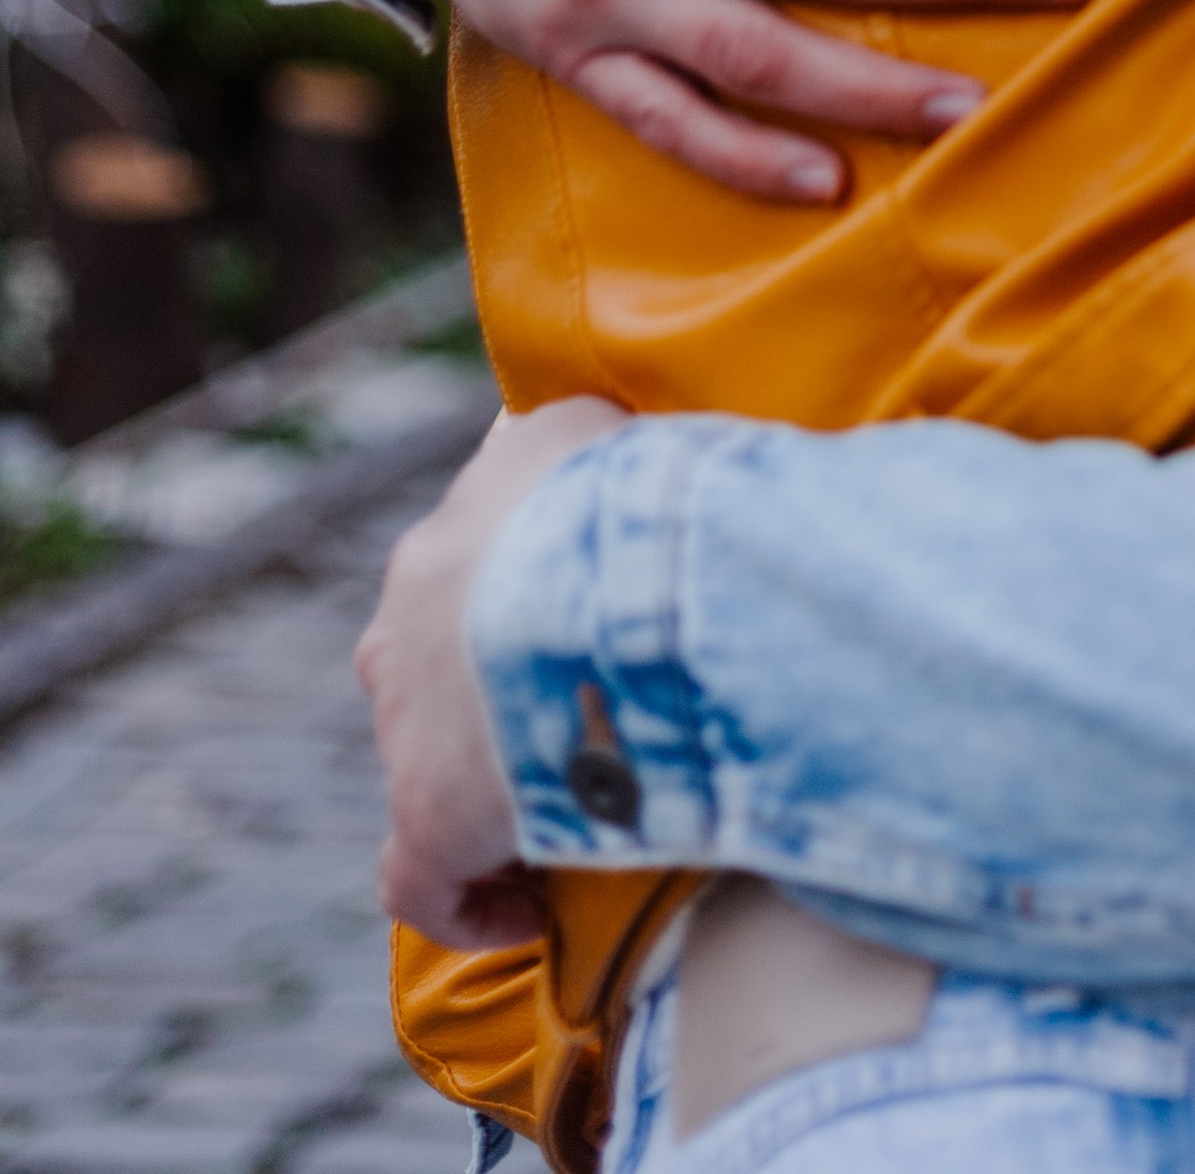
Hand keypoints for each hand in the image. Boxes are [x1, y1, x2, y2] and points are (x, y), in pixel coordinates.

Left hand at [359, 398, 626, 950]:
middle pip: (440, 661)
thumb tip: (623, 466)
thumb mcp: (605, 434)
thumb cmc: (635, 494)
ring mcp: (406, 716)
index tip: (591, 642)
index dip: (530, 610)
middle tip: (589, 728)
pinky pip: (421, 879)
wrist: (611, 575)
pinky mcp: (424, 812)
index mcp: (463, 518)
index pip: (477, 564)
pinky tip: (530, 914)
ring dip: (492, 787)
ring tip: (581, 815)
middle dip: (501, 699)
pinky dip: (469, 899)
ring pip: (429, 761)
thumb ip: (591, 450)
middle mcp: (412, 608)